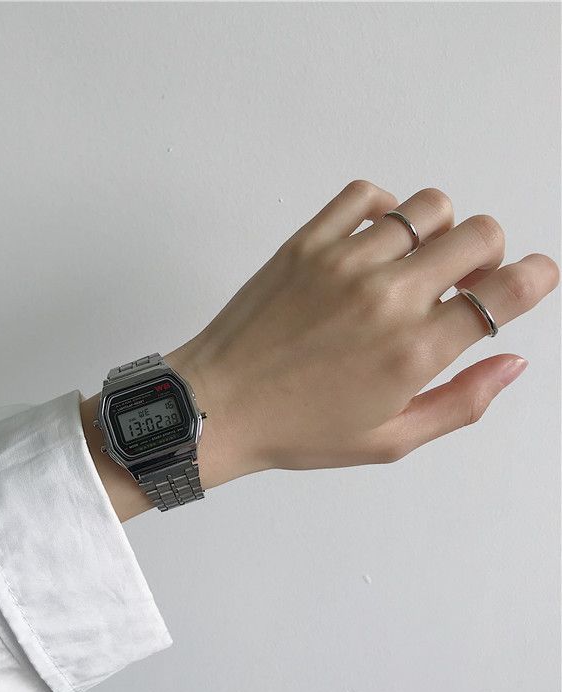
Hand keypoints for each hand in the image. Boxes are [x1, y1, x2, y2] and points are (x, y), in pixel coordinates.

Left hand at [165, 180, 558, 488]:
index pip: (507, 293)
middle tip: (464, 279)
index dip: (536, 278)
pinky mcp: (306, 244)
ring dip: (438, 231)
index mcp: (414, 352)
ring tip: (414, 262)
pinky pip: (365, 195)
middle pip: (480, 235)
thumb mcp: (389, 440)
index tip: (533, 277)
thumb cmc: (298, 430)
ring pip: (428, 206)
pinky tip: (376, 240)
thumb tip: (511, 362)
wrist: (218, 404)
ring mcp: (345, 263)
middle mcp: (387, 298)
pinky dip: (385, 208)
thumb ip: (460, 403)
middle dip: (489, 254)